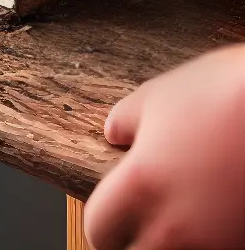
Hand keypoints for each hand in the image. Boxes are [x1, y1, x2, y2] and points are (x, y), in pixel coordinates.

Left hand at [84, 44, 244, 249]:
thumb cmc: (227, 92)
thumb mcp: (159, 95)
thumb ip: (125, 120)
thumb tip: (115, 134)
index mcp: (141, 185)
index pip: (99, 229)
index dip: (103, 221)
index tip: (110, 212)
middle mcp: (177, 223)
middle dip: (137, 238)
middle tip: (145, 216)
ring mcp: (218, 240)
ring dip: (176, 241)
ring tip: (185, 212)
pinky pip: (219, 248)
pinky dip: (213, 238)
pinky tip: (218, 213)